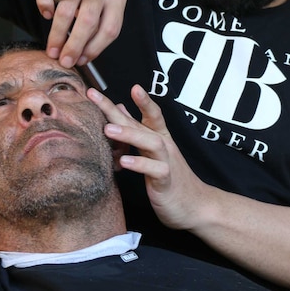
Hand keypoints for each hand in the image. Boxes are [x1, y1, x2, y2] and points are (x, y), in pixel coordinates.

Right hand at [36, 0, 126, 67]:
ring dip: (57, 36)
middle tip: (65, 62)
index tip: (83, 61)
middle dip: (74, 47)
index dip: (96, 49)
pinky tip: (46, 16)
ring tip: (52, 50)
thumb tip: (85, 54)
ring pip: (66, 14)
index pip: (110, 29)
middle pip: (87, 24)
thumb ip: (101, 20)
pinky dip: (44, 9)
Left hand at [88, 85, 211, 230]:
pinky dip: (139, 164)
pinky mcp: (166, 181)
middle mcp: (164, 145)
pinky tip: (124, 162)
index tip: (129, 84)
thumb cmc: (169, 177)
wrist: (195, 206)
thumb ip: (136, 129)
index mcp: (159, 137)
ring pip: (150, 142)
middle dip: (115, 109)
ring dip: (129, 134)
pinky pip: (154, 170)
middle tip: (94, 95)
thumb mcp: (152, 150)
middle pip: (141, 122)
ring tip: (108, 129)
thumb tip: (118, 107)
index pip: (150, 113)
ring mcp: (166, 162)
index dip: (141, 99)